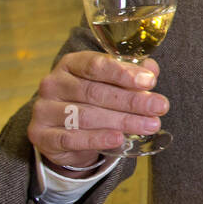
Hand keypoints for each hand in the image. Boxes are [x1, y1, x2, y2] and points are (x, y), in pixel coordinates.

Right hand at [28, 52, 167, 169]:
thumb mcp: (109, 84)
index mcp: (70, 64)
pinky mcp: (42, 135)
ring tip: (150, 125)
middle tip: (160, 107)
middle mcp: (53, 84)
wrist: (63, 132)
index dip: (123, 73)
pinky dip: (97, 138)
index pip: (96, 64)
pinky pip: (71, 138)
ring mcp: (44, 110)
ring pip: (86, 115)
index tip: (150, 82)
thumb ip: (130, 75)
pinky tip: (119, 139)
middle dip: (132, 100)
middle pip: (95, 92)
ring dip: (123, 121)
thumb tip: (151, 70)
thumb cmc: (92, 101)